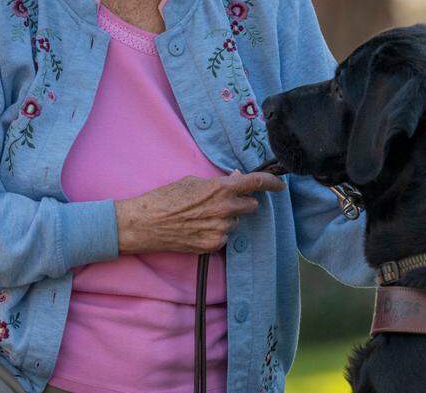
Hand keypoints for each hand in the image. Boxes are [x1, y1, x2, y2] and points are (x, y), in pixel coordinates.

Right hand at [115, 170, 284, 253]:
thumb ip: (218, 183)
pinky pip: (225, 237)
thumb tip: (235, 181)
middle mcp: (225, 209)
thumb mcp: (193, 182)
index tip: (280, 185)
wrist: (145, 223)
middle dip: (243, 202)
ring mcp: (220, 229)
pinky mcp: (213, 245)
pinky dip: (216, 232)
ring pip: (236, 222)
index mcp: (220, 188)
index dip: (272, 183)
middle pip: (251, 205)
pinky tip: (198, 228)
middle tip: (225, 202)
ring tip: (203, 217)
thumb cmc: (165, 198)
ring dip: (227, 219)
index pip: (256, 182)